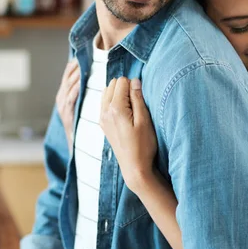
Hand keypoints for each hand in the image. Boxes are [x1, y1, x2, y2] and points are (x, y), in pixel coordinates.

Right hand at [56, 59, 79, 151]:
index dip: (74, 65)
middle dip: (75, 67)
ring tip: (83, 66)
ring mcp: (62, 106)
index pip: (68, 74)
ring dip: (76, 75)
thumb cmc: (80, 123)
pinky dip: (75, 89)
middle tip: (84, 56)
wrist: (74, 143)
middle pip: (67, 77)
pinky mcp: (66, 113)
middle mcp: (60, 98)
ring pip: (68, 86)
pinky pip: (70, 98)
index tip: (82, 55)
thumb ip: (81, 93)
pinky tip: (80, 83)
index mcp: (63, 94)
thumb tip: (90, 79)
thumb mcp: (78, 105)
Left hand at [100, 77, 157, 192]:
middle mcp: (105, 111)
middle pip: (113, 84)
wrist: (134, 168)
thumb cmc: (143, 145)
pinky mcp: (103, 124)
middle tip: (137, 104)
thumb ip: (138, 98)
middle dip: (125, 88)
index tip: (141, 99)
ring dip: (119, 94)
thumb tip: (134, 80)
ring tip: (131, 109)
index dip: (134, 85)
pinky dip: (114, 102)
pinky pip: (105, 103)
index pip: (122, 81)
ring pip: (107, 92)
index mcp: (116, 108)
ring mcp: (102, 118)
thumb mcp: (145, 120)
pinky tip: (124, 114)